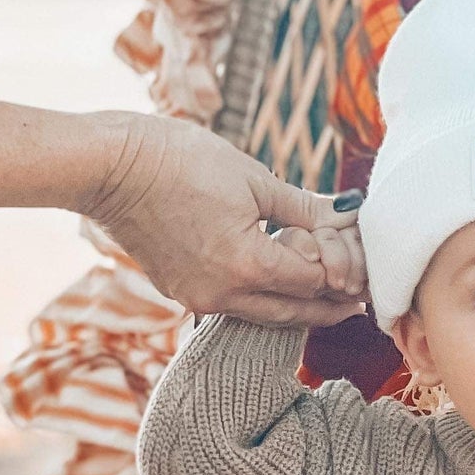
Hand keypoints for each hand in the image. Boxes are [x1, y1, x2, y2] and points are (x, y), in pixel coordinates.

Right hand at [82, 113, 368, 324]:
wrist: (108, 167)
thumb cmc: (179, 161)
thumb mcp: (253, 179)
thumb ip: (303, 208)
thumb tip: (344, 215)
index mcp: (248, 267)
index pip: (314, 283)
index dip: (344, 275)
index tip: (365, 270)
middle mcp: (222, 294)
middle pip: (292, 311)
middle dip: (328, 306)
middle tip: (358, 300)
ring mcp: (196, 296)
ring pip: (261, 313)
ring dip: (295, 304)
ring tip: (325, 293)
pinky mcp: (179, 289)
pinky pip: (232, 303)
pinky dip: (260, 295)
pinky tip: (275, 280)